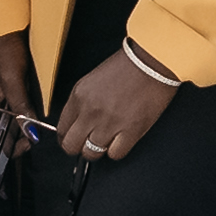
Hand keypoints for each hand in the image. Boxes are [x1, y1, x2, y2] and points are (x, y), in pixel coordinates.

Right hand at [0, 32, 42, 164]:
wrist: (2, 28)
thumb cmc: (3, 51)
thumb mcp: (14, 80)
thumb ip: (21, 108)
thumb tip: (31, 133)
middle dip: (9, 149)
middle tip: (29, 148)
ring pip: (3, 130)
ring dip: (16, 137)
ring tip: (32, 138)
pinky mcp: (4, 96)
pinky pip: (10, 117)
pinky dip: (20, 124)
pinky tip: (31, 125)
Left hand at [49, 43, 180, 165]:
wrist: (153, 61)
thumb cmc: (128, 66)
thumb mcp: (93, 80)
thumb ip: (83, 101)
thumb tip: (78, 121)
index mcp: (79, 96)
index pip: (62, 128)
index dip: (66, 137)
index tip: (72, 138)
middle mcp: (91, 111)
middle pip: (71, 146)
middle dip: (77, 147)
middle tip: (86, 144)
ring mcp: (110, 123)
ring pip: (92, 153)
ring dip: (98, 149)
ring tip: (106, 141)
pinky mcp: (130, 131)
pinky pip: (115, 154)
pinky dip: (117, 150)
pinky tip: (120, 140)